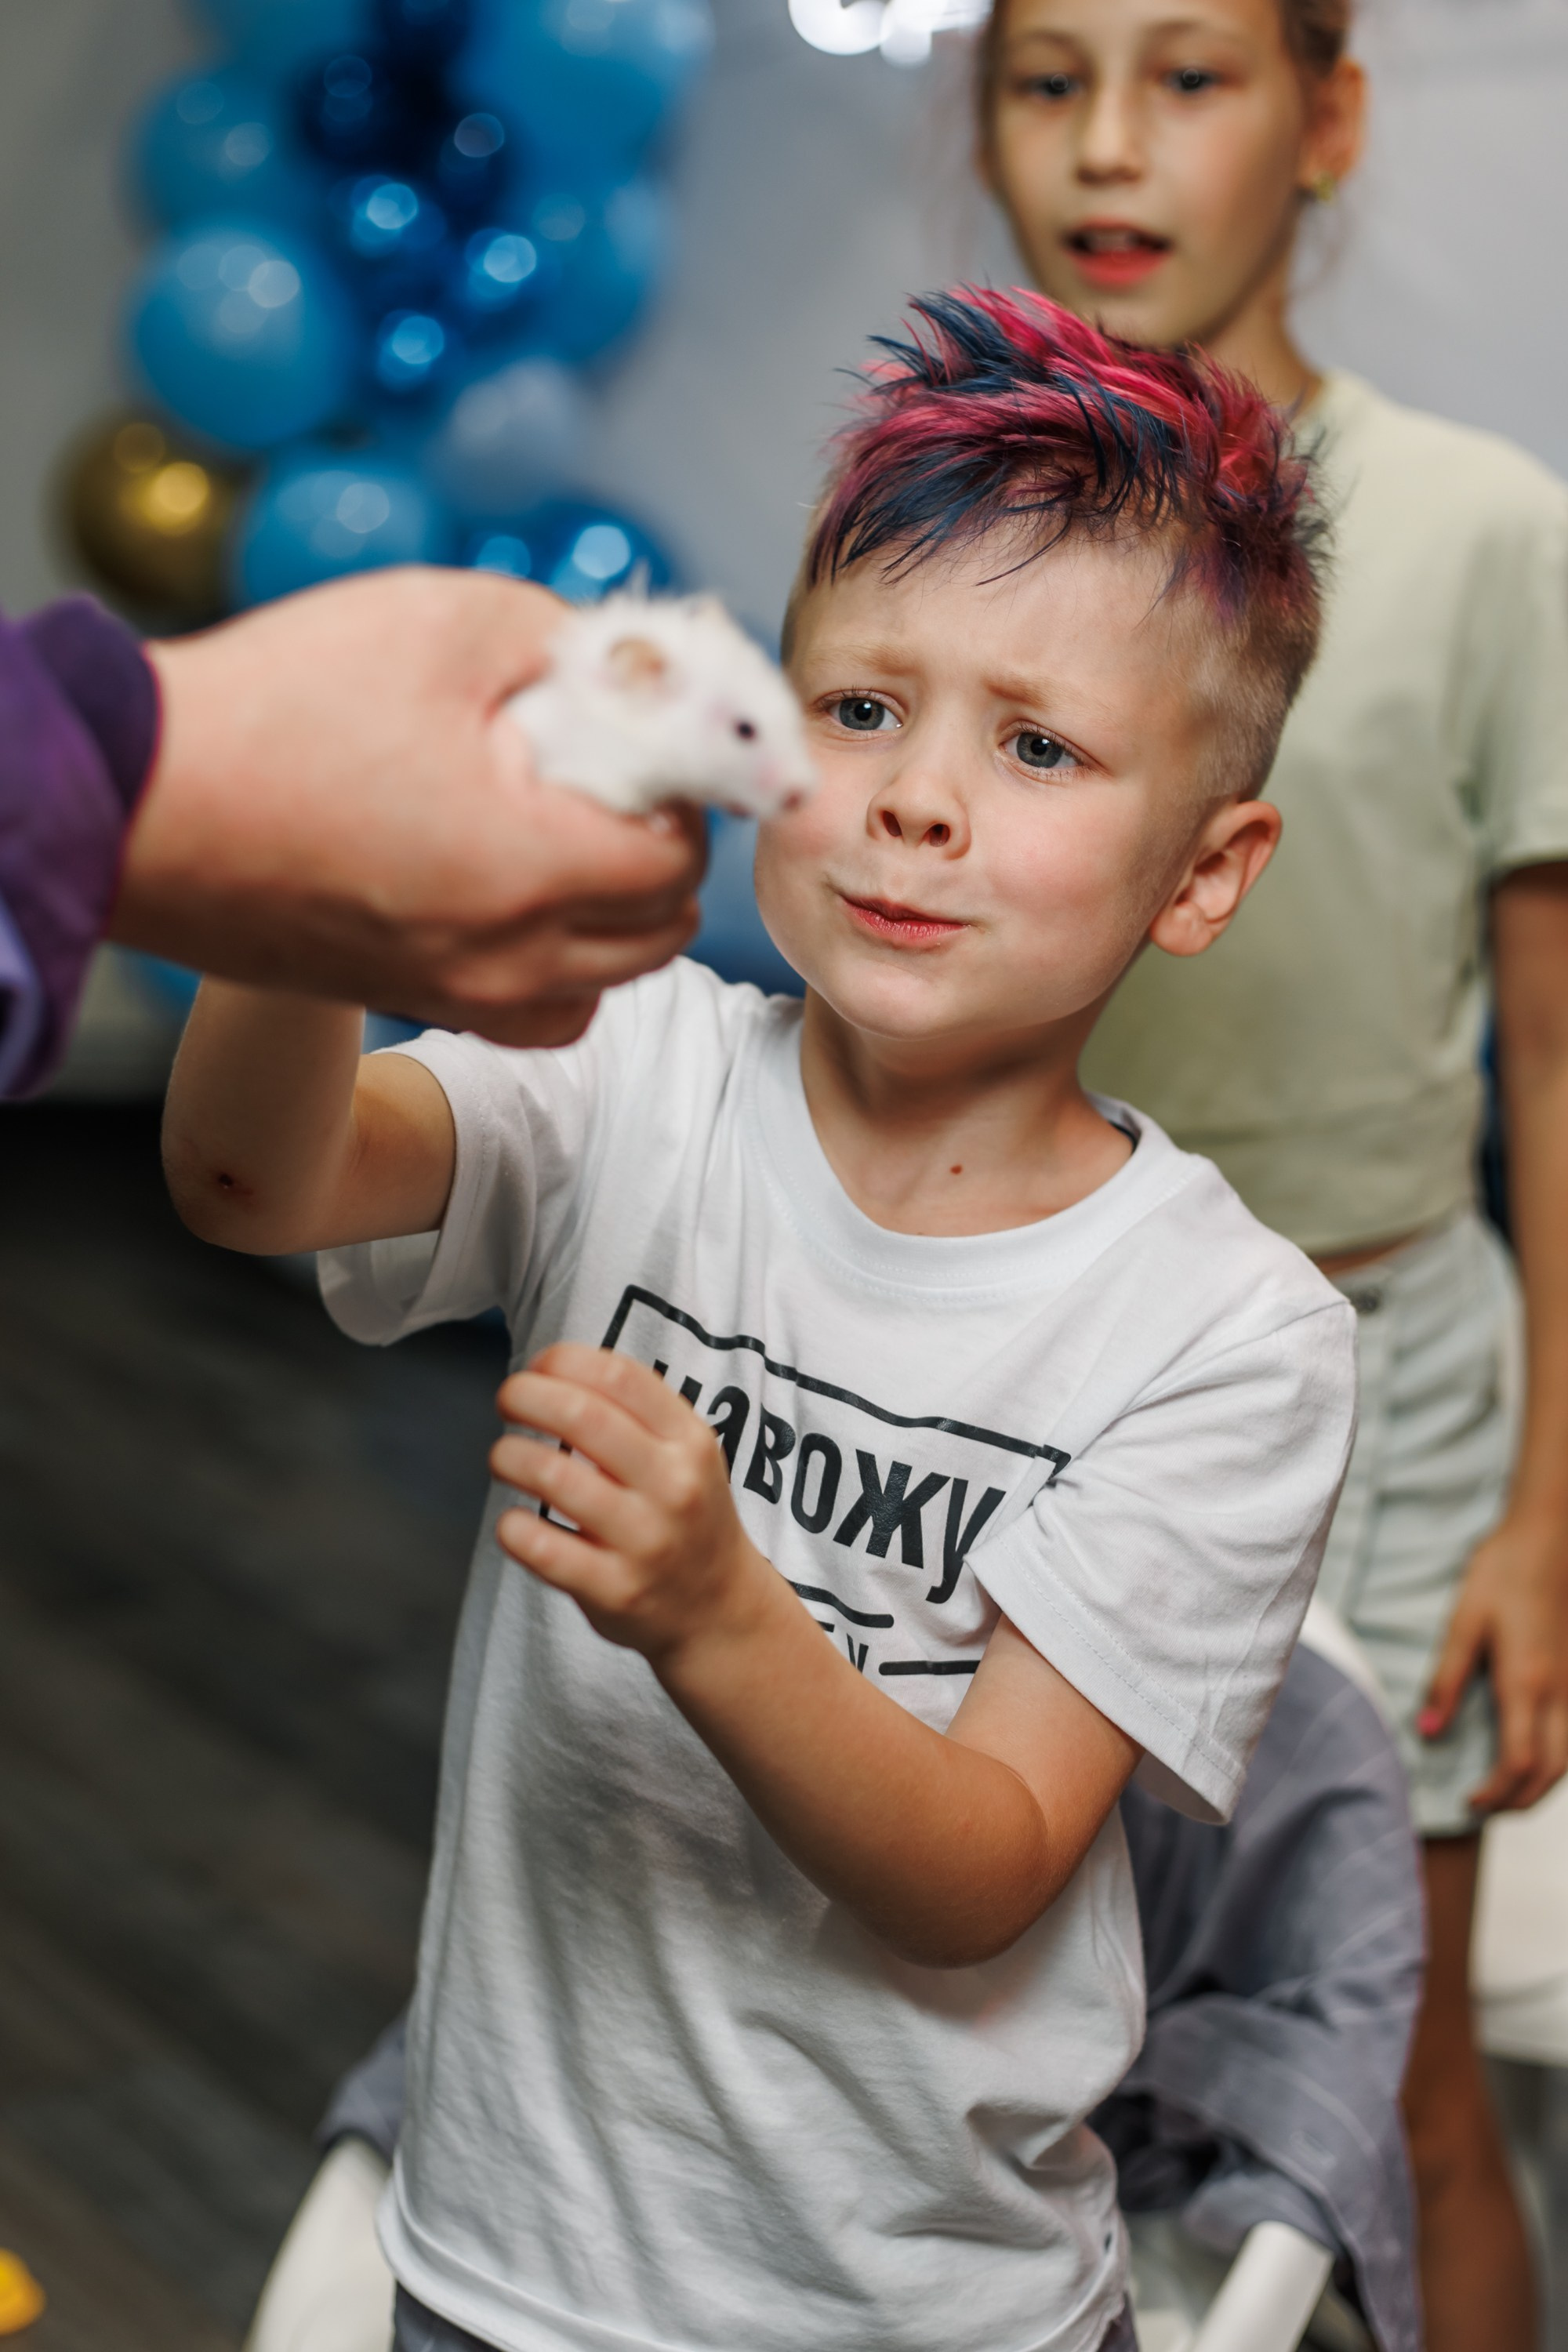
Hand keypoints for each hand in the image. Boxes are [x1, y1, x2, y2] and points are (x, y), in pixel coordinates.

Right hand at [118, 568, 704, 1046]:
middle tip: (620, 782)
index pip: (679, 860)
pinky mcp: (404, 999)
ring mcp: (454, 992)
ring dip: (617, 918)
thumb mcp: (445, 622)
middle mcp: (506, 956)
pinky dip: (556, 969)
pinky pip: (532, 1014)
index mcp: (532, 868)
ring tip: (573, 838)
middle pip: (659, 933)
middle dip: (661, 853)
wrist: (135, 803)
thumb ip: (563, 638)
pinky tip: (520, 898)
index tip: (650, 744)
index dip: (684, 793)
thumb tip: (623, 663)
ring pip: (601, 986)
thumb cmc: (278, 707)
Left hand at [491, 1345, 771, 1660]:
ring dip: (508, 1456)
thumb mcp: (686, 1452)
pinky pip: (542, 1547)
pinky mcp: (615, 1590)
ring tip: (503, 1458)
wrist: (720, 1609)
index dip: (563, 1361)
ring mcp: (645, 1541)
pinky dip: (512, 1527)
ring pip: (553, 1476)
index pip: (619, 1376)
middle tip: (507, 1401)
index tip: (537, 1369)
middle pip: (582, 1415)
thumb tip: (550, 1370)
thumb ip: (634, 1411)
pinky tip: (513, 1522)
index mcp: (690, 1441)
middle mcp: (673, 1486)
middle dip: (525, 1396)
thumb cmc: (685, 1515)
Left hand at [1420, 1509, 1567, 1812]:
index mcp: (1527, 1683)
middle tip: (1484, 1809)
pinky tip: (1536, 1758)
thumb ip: (1446, 1680)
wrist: (1549, 1540)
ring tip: (1506, 1793)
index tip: (1467, 1802)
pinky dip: (1558, 1763)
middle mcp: (1561, 1694)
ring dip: (1541, 1787)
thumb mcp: (1463, 1622)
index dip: (1494, 1794)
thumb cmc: (1501, 1573)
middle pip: (1551, 1774)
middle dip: (1519, 1802)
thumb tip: (1428, 1733)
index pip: (1518, 1764)